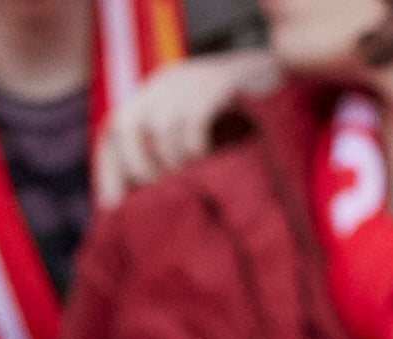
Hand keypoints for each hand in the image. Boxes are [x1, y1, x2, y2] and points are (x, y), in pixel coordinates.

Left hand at [93, 44, 277, 204]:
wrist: (283, 83)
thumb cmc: (238, 123)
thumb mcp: (192, 142)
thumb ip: (164, 161)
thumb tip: (132, 208)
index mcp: (151, 96)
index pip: (111, 131)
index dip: (109, 170)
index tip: (114, 207)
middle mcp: (164, 82)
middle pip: (124, 125)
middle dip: (138, 167)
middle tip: (162, 191)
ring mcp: (192, 76)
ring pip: (158, 125)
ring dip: (171, 160)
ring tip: (191, 177)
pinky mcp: (220, 79)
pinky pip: (192, 118)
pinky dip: (194, 146)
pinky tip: (208, 159)